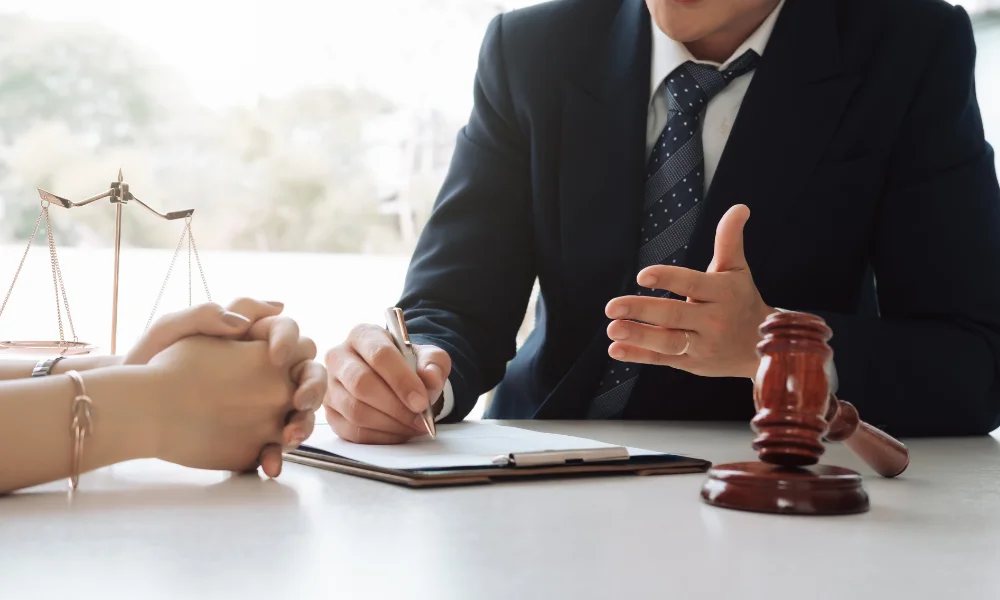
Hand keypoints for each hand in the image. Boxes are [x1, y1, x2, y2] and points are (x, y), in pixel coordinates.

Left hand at [125, 299, 325, 475]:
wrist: (132, 406)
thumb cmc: (151, 360)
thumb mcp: (172, 330)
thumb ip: (206, 316)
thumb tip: (244, 324)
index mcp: (252, 338)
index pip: (287, 331)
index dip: (288, 341)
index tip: (275, 357)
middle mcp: (266, 371)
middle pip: (307, 373)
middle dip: (312, 387)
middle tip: (299, 401)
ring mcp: (264, 406)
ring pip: (299, 413)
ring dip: (303, 424)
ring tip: (288, 438)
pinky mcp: (254, 436)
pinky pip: (275, 445)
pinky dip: (277, 456)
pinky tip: (269, 464)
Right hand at [324, 324, 449, 443]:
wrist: (396, 380)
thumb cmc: (409, 365)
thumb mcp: (429, 357)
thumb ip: (434, 364)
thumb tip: (430, 378)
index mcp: (363, 335)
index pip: (379, 355)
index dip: (402, 380)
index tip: (421, 401)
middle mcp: (339, 357)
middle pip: (361, 383)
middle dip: (395, 406)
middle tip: (419, 418)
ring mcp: (331, 386)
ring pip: (355, 410)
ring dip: (390, 424)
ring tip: (413, 425)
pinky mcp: (330, 413)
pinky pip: (353, 431)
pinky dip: (381, 436)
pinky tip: (400, 432)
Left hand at [605, 204, 774, 378]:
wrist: (761, 347)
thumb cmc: (741, 300)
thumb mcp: (737, 269)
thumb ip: (729, 239)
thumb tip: (739, 207)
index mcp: (722, 293)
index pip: (692, 284)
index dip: (668, 278)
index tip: (642, 275)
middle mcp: (712, 321)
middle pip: (674, 316)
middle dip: (642, 311)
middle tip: (612, 306)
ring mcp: (701, 345)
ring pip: (668, 343)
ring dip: (639, 337)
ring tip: (612, 329)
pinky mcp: (690, 363)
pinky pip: (662, 360)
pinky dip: (638, 356)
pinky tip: (615, 350)